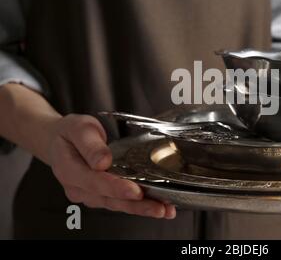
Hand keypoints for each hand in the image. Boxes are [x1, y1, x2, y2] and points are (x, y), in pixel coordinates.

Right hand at [46, 114, 175, 218]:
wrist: (59, 141)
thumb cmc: (70, 133)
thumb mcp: (79, 128)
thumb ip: (90, 145)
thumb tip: (103, 162)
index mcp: (69, 169)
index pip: (95, 182)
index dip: (116, 187)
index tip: (135, 191)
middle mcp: (78, 188)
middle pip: (109, 199)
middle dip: (136, 205)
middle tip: (159, 208)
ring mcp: (89, 194)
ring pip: (116, 204)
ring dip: (141, 208)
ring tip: (164, 210)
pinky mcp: (100, 196)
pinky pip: (119, 202)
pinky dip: (139, 205)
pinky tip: (158, 206)